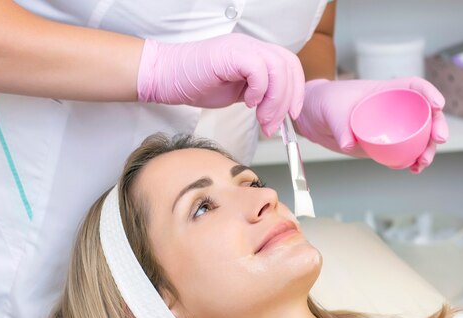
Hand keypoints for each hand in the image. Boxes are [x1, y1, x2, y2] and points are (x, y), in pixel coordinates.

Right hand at [136, 34, 304, 135]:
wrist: (166, 77)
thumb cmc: (195, 84)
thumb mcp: (236, 92)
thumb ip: (258, 96)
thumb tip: (276, 113)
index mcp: (255, 54)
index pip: (289, 66)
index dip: (296, 91)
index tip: (291, 116)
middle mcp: (251, 46)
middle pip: (288, 66)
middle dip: (287, 101)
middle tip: (273, 125)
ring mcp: (241, 47)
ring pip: (278, 68)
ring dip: (275, 101)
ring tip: (263, 120)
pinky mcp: (230, 54)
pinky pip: (258, 69)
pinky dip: (259, 90)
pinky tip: (248, 103)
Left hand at [295, 77, 448, 173]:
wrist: (314, 117)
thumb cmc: (326, 103)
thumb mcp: (332, 110)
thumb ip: (340, 126)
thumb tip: (349, 145)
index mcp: (385, 91)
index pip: (414, 87)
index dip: (429, 93)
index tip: (438, 105)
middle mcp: (393, 108)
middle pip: (424, 114)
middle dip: (437, 126)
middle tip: (439, 140)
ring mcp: (390, 128)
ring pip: (418, 137)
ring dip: (426, 150)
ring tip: (422, 163)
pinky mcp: (383, 144)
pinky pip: (403, 152)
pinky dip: (411, 161)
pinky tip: (413, 169)